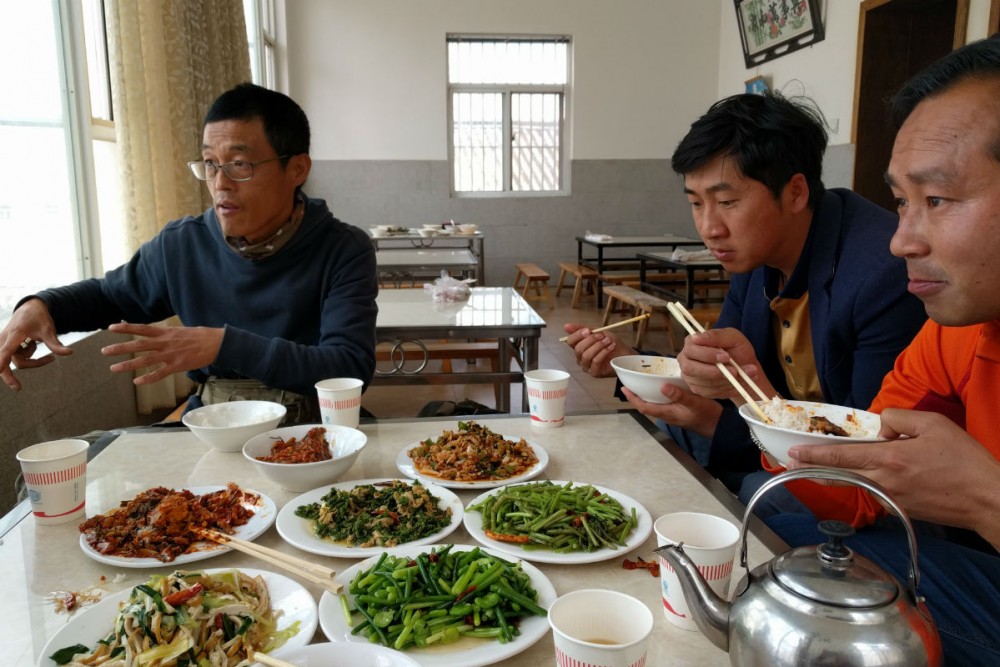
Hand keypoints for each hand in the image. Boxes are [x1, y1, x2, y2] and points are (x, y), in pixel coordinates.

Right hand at [0, 298, 72, 390]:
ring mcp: (5, 343)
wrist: (30, 308)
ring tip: (47, 354)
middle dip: (11, 375)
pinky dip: (29, 357)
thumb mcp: (49, 329)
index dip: (1, 361)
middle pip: (7, 361)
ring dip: (33, 361)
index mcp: (15, 334)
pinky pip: (18, 359)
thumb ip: (55, 343)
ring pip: (18, 361)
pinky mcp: (7, 346)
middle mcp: (5, 339)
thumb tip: (70, 352)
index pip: (6, 350)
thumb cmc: (38, 317)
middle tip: (18, 388)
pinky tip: (33, 345)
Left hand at [102, 322, 224, 384]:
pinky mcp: (177, 366)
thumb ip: (170, 334)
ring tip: (113, 369)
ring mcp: (170, 355)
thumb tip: (162, 335)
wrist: (218, 343)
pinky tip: (137, 382)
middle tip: (105, 351)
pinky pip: (160, 373)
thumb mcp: (183, 330)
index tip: (111, 327)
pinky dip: (148, 378)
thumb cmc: (202, 336)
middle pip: (138, 345)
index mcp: (166, 332)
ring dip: (128, 365)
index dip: (126, 328)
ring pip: (145, 360)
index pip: (142, 328)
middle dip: (120, 348)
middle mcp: (165, 343)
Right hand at [562, 322, 634, 377]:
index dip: (578, 335)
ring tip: (609, 341)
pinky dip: (603, 352)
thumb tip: (565, 326)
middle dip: (591, 340)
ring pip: (586, 355)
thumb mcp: (598, 332)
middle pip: (578, 349)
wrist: (625, 353)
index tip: (588, 330)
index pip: (570, 341)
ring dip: (598, 346)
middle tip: (602, 335)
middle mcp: (580, 358)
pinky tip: (610, 347)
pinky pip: (595, 361)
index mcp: (579, 346)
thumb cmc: (611, 343)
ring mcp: (587, 366)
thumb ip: (583, 328)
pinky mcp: (595, 372)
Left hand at [621, 383, 722, 437]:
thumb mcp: (694, 402)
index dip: (633, 398)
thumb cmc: (707, 415)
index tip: (624, 389)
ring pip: (655, 404)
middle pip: (647, 406)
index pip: (644, 407)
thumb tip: (662, 386)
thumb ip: (679, 395)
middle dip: (637, 396)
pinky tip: (662, 387)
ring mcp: (673, 413)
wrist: (719, 425)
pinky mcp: (679, 411)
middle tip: (629, 384)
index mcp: (668, 413)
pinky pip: (663, 403)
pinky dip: (658, 395)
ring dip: (647, 395)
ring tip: (641, 384)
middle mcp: (668, 414)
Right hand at [677, 327, 772, 400]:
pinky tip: (736, 383)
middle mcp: (686, 359)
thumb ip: (716, 336)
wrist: (745, 368)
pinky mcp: (697, 389)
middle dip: (713, 371)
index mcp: (692, 343)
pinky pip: (708, 392)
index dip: (707, 354)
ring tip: (740, 375)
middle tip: (734, 371)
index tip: (726, 357)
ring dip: (724, 380)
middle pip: (690, 368)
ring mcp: (689, 375)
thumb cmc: (737, 349)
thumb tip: (696, 337)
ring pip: (702, 382)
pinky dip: (725, 388)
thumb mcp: (733, 337)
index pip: (691, 349)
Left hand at [787, 408, 999, 546]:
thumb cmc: (964, 461)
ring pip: (854, 484)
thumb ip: (900, 418)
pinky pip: (875, 491)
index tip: (793, 453)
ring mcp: (890, 499)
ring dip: (834, 475)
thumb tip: (882, 426)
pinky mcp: (900, 510)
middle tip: (790, 463)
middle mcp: (884, 482)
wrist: (987, 499)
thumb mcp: (933, 424)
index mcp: (889, 459)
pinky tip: (864, 474)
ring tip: (816, 466)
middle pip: (838, 475)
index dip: (814, 455)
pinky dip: (865, 481)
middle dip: (811, 469)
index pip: (841, 456)